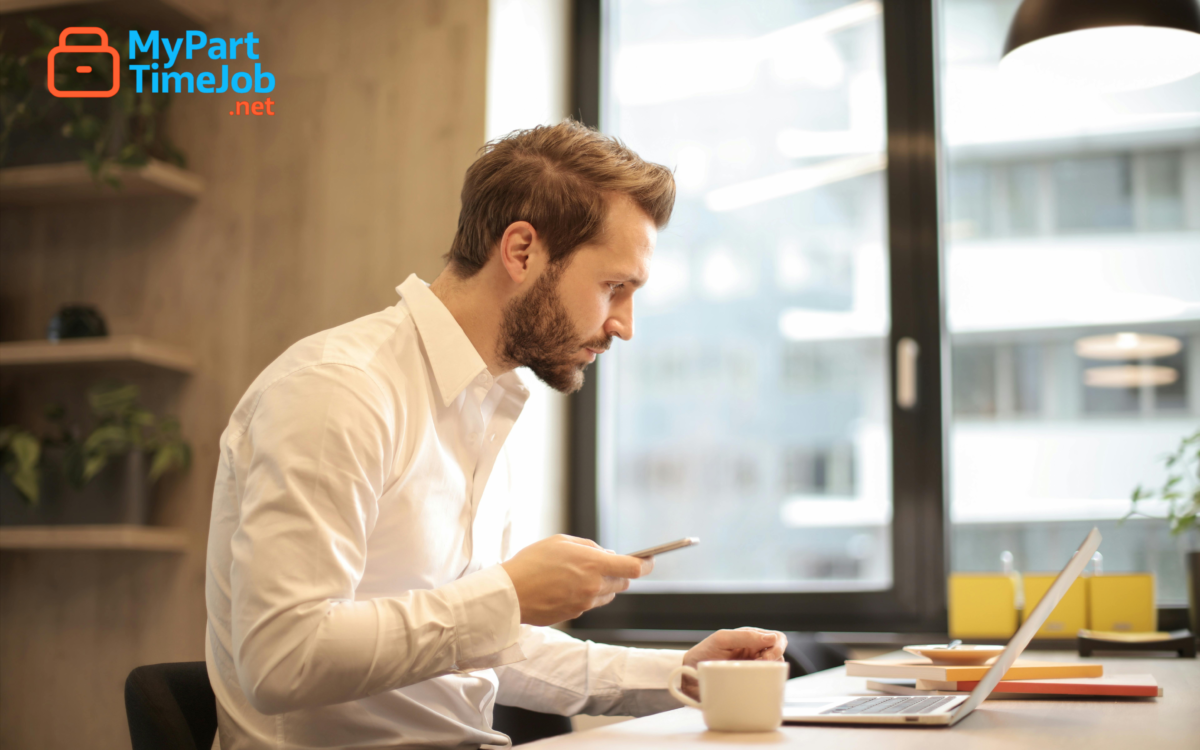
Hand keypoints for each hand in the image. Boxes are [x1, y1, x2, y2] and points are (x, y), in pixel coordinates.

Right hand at [501, 535, 652, 625]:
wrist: (510, 593)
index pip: (634, 568)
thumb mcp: (561, 542)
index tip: (650, 560)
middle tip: (603, 564)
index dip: (646, 564)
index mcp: (593, 565)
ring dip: (602, 585)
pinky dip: (585, 595)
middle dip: (618, 573)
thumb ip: (589, 547)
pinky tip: (564, 587)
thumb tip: (607, 554)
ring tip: (577, 575)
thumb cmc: (532, 562)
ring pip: (607, 595)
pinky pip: (589, 604)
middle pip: (623, 583)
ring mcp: (585, 604)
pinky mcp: (575, 615)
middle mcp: (594, 587)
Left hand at [678, 628, 788, 700]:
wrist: (688, 675)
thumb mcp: (722, 639)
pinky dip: (765, 684)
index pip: (776, 638)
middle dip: (775, 659)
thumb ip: (745, 636)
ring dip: (769, 671)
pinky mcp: (750, 683)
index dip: (777, 646)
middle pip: (779, 654)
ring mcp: (753, 668)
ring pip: (775, 669)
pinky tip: (755, 684)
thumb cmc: (703, 653)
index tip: (766, 655)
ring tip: (753, 673)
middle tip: (761, 664)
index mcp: (750, 638)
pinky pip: (765, 683)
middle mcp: (754, 652)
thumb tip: (771, 638)